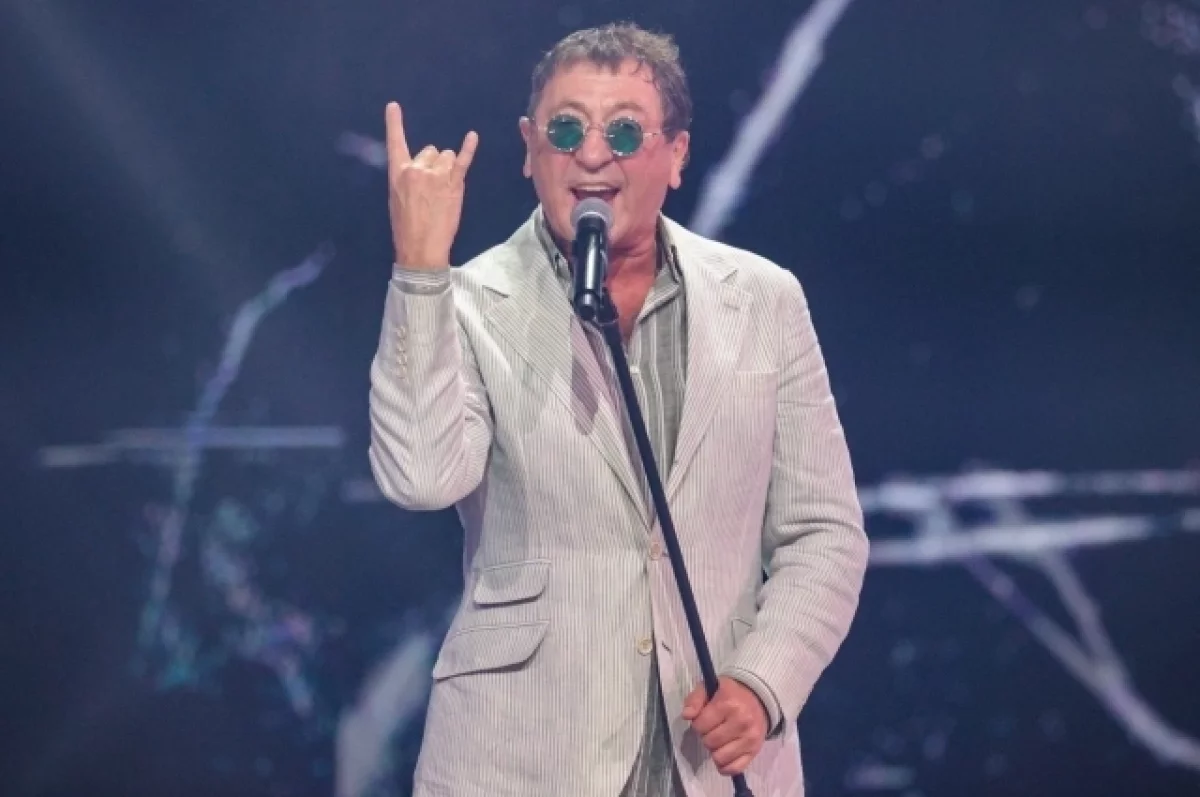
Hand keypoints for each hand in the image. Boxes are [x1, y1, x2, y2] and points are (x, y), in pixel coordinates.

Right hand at [385, 102, 478, 268]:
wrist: (421, 247)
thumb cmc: (406, 226)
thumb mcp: (396, 199)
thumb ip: (407, 178)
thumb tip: (419, 168)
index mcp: (398, 173)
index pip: (395, 143)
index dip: (394, 124)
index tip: (394, 106)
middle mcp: (417, 168)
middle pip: (430, 151)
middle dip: (433, 164)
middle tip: (432, 189)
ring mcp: (437, 175)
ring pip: (447, 156)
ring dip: (447, 168)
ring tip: (443, 190)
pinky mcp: (454, 184)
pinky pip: (463, 161)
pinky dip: (469, 148)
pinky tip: (472, 136)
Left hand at [682, 677, 767, 775]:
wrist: (759, 700)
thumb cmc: (730, 694)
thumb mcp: (709, 688)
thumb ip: (695, 699)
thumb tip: (686, 715)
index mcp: (728, 703)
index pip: (700, 725)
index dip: (698, 724)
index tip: (704, 719)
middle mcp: (741, 722)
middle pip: (709, 742)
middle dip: (706, 737)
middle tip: (713, 729)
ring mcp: (750, 738)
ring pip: (719, 757)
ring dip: (715, 751)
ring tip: (719, 740)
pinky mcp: (755, 751)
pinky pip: (734, 768)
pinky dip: (725, 766)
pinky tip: (724, 755)